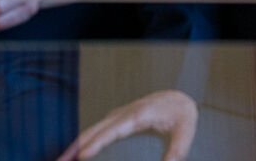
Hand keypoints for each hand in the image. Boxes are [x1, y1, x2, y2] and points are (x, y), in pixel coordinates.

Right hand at [56, 90, 197, 160]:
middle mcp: (124, 114)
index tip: (83, 154)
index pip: (115, 129)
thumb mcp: (185, 132)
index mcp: (140, 115)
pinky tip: (70, 156)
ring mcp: (117, 116)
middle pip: (95, 130)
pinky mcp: (114, 121)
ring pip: (91, 131)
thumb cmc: (181, 115)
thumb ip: (177, 150)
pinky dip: (80, 143)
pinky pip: (93, 132)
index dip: (99, 141)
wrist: (176, 100)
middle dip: (76, 147)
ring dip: (73, 146)